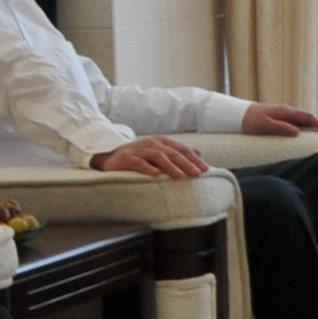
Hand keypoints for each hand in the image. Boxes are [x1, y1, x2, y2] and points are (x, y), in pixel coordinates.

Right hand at [94, 137, 212, 179]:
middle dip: (186, 163)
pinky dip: (147, 168)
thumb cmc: (140, 157)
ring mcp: (139, 150)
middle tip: (197, 174)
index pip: (182, 149)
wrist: (111, 157)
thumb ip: (178, 153)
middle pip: (172, 152)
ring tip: (180, 176)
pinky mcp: (126, 158)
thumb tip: (199, 152)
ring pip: (158, 156)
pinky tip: (156, 175)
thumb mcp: (160, 153)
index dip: (194, 159)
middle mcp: (152, 143)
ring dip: (170, 166)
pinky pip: (138, 163)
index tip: (206, 169)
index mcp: (162, 142)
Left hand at [242, 103, 317, 137]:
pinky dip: (311, 126)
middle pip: (311, 117)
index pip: (308, 118)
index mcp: (286, 112)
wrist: (237, 115)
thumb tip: (297, 132)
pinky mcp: (282, 118)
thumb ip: (280, 128)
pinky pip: (301, 122)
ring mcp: (286, 114)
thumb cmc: (249, 121)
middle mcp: (288, 111)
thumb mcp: (263, 125)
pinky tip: (313, 131)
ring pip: (307, 119)